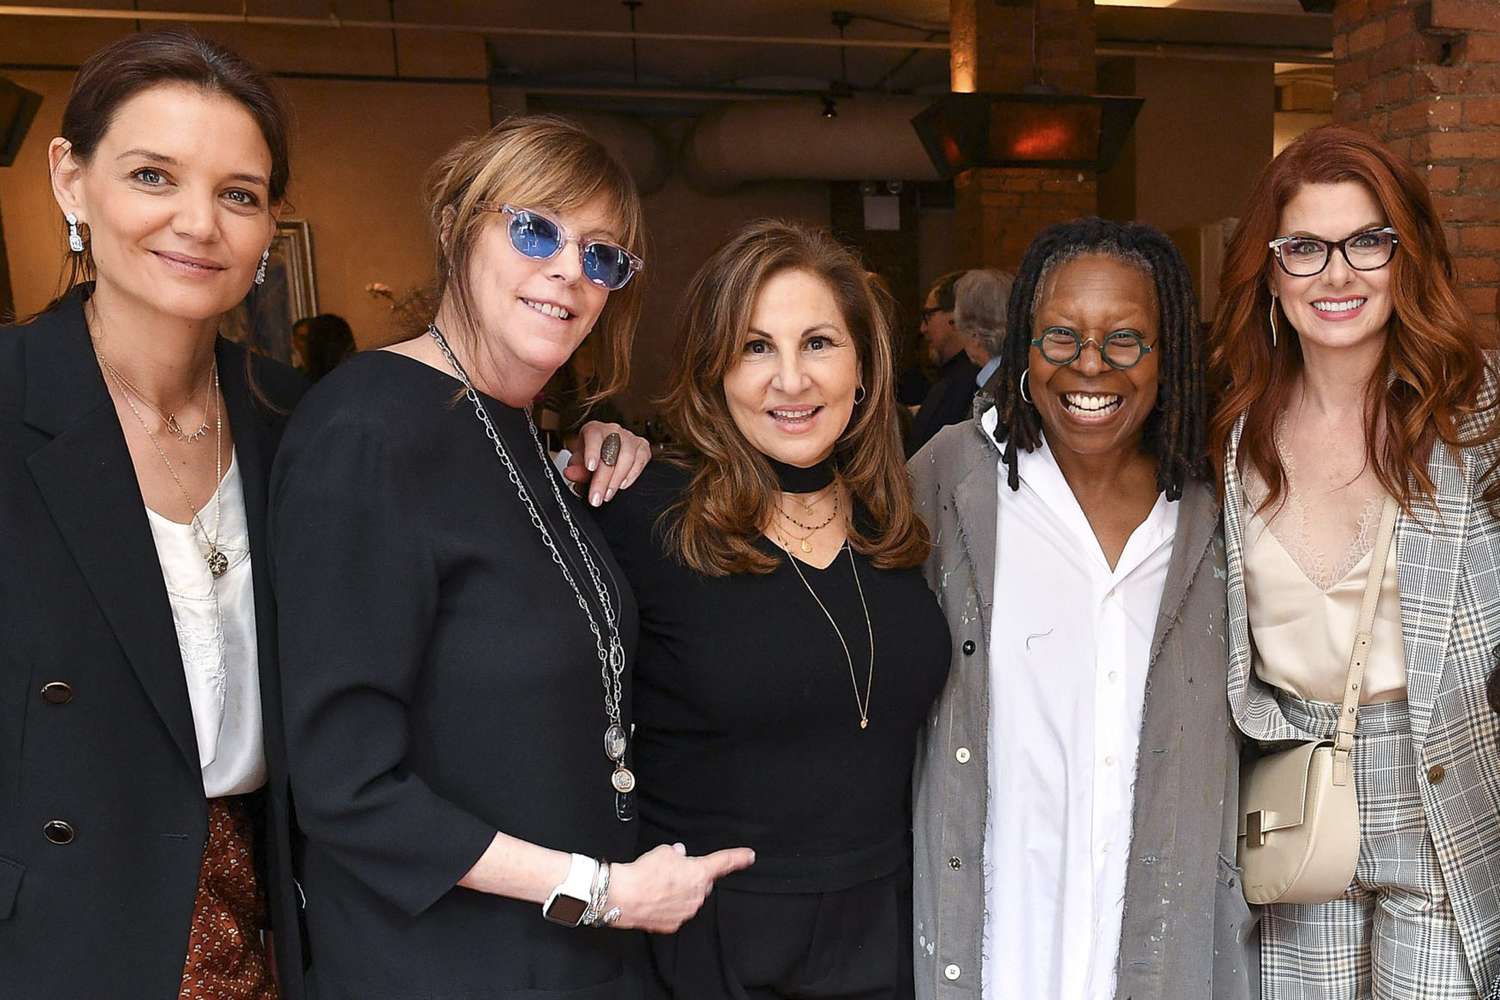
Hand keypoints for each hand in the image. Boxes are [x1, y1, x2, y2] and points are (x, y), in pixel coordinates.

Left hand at [563, 422, 651, 506]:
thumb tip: (570, 473)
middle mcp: (613, 430)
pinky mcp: (643, 448)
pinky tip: (622, 485)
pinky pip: (640, 461)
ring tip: (607, 495)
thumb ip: (576, 469)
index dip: (592, 451)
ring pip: (627, 457)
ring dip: (616, 480)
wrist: (606, 455)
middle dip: (602, 478)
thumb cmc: (592, 457)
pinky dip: (632, 475)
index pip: (594, 436)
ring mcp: (630, 438)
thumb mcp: (580, 463)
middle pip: (611, 452)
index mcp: (594, 430)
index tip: (590, 467)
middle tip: (596, 497)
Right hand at [605, 842, 754, 932]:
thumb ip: (676, 854)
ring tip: (658, 886)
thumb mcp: (663, 852)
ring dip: (680, 892)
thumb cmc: (644, 872)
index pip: (723, 862)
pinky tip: (655, 900)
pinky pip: (676, 911)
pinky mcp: (673, 924)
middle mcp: (697, 895)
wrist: (624, 897)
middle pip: (702, 883)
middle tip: (673, 872)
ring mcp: (686, 912)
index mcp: (699, 873)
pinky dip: (669, 906)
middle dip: (692, 877)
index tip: (749, 856)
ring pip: (689, 898)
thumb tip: (679, 855)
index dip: (738, 858)